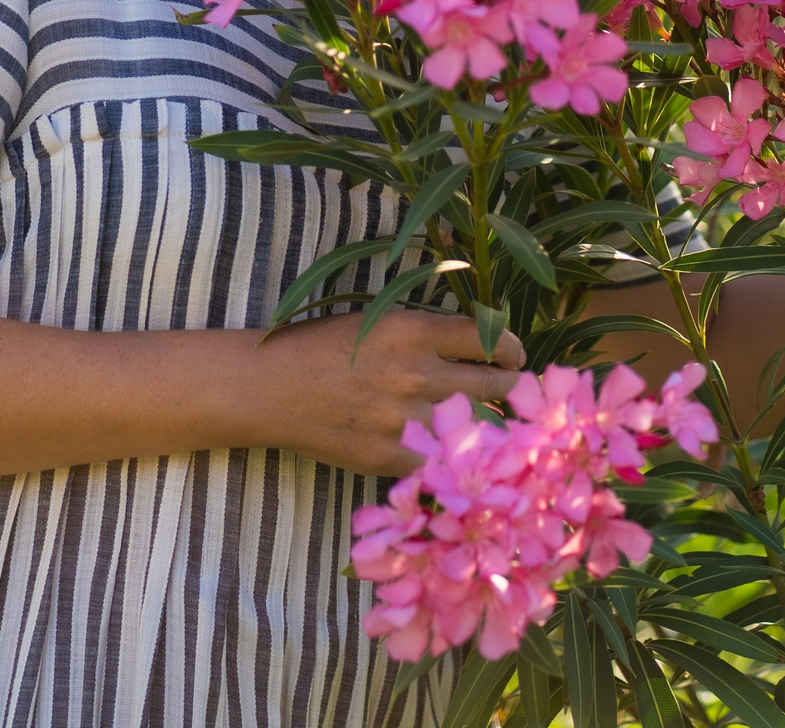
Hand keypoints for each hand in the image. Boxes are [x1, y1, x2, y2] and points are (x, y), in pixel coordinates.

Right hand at [249, 309, 526, 475]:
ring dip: (493, 425)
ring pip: (478, 427)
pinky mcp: (391, 457)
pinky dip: (455, 458)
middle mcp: (417, 374)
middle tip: (515, 389)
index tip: (514, 355)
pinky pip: (444, 462)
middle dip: (512, 386)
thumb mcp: (377, 322)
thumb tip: (478, 347)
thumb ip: (425, 336)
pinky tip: (458, 453)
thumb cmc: (321, 347)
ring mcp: (406, 420)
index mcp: (414, 331)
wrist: (270, 389)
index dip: (511, 348)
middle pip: (495, 384)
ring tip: (498, 423)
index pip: (490, 338)